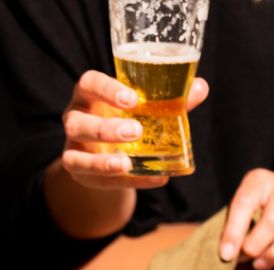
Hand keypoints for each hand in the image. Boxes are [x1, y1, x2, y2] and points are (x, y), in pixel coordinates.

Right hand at [59, 70, 208, 189]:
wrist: (110, 148)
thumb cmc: (127, 116)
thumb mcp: (145, 106)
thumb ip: (170, 98)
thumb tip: (201, 87)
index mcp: (89, 94)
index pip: (88, 84)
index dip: (106, 90)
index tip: (131, 99)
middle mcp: (75, 119)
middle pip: (76, 123)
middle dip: (104, 129)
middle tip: (136, 132)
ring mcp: (73, 148)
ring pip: (74, 157)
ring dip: (101, 162)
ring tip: (127, 163)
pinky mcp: (80, 172)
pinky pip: (95, 180)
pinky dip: (123, 182)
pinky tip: (152, 179)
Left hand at [219, 168, 273, 269]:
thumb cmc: (258, 206)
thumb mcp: (240, 207)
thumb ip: (232, 227)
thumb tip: (227, 255)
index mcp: (259, 180)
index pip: (245, 204)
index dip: (234, 232)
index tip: (227, 256)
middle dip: (257, 246)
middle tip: (246, 259)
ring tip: (261, 265)